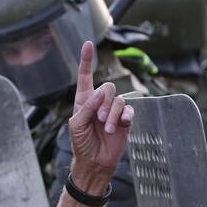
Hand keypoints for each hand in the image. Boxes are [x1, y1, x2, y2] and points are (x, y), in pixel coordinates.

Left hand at [68, 41, 133, 187]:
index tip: (88, 44)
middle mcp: (100, 102)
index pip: (85, 76)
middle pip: (107, 87)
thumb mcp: (77, 125)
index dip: (87, 60)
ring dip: (112, 115)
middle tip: (99, 120)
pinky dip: (124, 117)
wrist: (95, 162)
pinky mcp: (125, 120)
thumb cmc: (81, 144)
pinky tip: (121, 125)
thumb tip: (100, 93)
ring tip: (107, 129)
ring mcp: (113, 111)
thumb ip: (87, 107)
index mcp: (84, 100)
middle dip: (104, 103)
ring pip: (118, 100)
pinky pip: (129, 110)